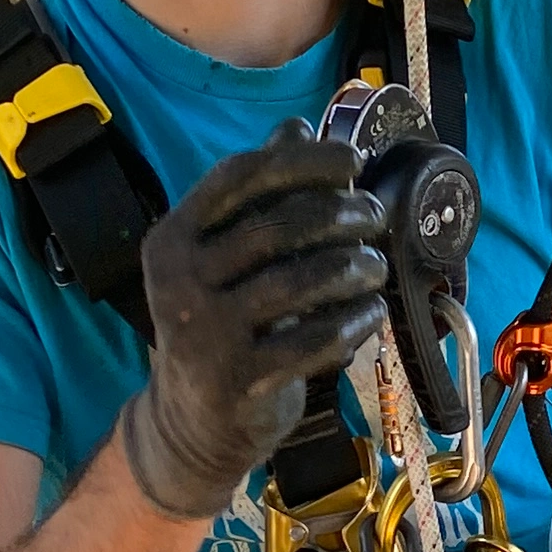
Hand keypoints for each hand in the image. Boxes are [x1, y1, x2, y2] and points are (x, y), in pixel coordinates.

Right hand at [121, 134, 388, 523]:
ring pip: (299, 282)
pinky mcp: (237, 380)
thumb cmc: (219, 325)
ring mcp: (204, 333)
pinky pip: (311, 342)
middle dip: (340, 214)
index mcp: (173, 237)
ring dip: (354, 267)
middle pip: (277, 227)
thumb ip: (258, 196)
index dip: (303, 162)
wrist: (190, 424)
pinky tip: (373, 313)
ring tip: (378, 266)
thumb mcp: (222, 258)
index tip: (353, 160)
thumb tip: (296, 127)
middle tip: (376, 216)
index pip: (241, 176)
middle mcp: (179, 280)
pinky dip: (353, 322)